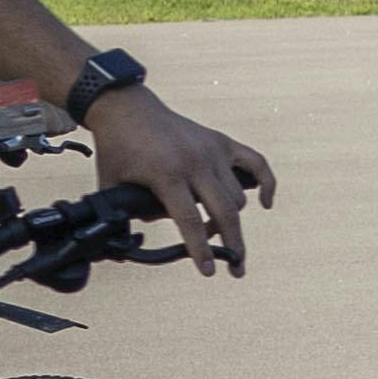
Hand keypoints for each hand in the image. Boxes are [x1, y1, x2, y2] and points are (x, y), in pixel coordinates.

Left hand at [85, 85, 277, 270]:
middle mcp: (195, 162)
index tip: (209, 271)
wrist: (126, 107)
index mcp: (167, 174)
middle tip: (235, 268)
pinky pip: (256, 163)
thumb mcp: (112, 185)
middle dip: (232, 244)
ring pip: (236, 196)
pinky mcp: (221, 142)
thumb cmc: (117, 148)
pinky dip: (266, 183)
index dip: (200, 249)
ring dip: (229, 219)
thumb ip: (125, 215)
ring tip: (213, 228)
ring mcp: (212, 150)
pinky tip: (264, 202)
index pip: (190, 220)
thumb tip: (137, 245)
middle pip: (224, 212)